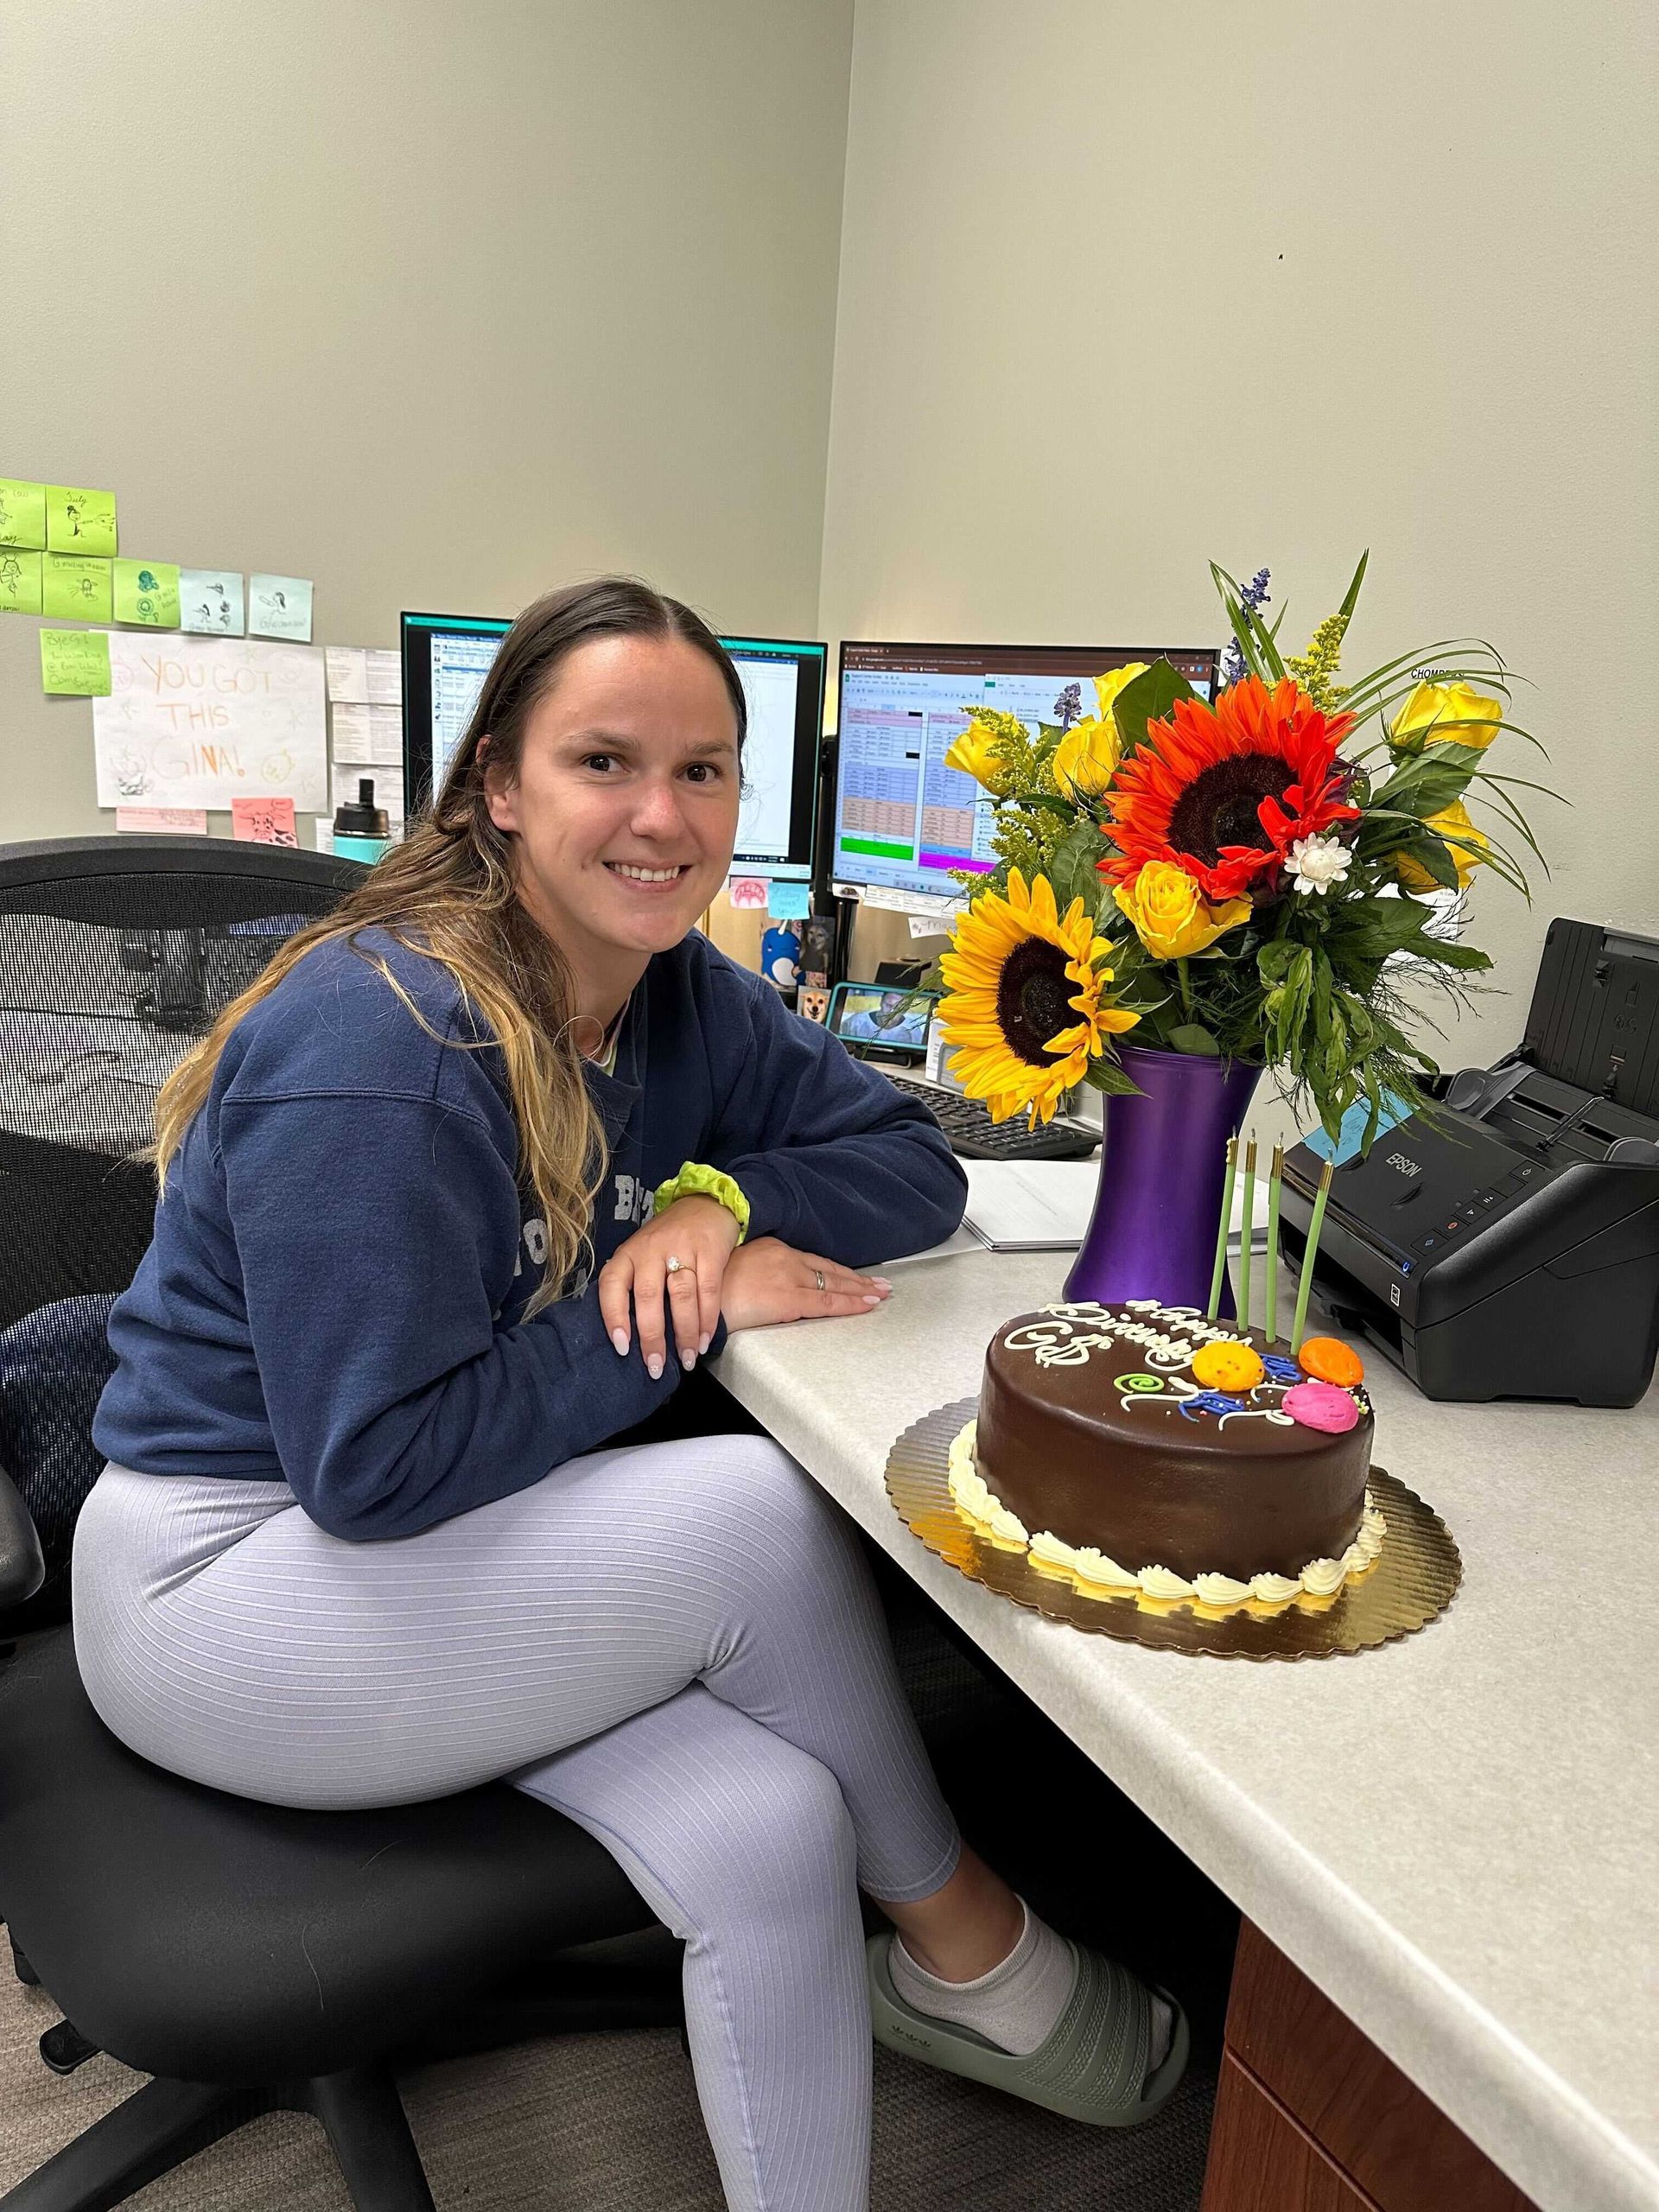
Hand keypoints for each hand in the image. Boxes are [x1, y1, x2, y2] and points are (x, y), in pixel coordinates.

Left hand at [599, 1195, 740, 1378]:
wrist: (705, 1203)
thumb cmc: (667, 1240)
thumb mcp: (641, 1255)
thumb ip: (633, 1286)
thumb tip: (627, 1336)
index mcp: (628, 1254)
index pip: (612, 1286)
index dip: (613, 1317)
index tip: (622, 1348)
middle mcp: (650, 1249)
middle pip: (648, 1296)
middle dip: (652, 1336)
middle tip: (656, 1367)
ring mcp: (681, 1248)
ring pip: (681, 1296)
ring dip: (684, 1333)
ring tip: (686, 1360)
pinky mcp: (710, 1250)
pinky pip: (709, 1290)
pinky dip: (707, 1320)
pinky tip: (704, 1340)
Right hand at [720, 1237, 890, 1332]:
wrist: (693, 1297)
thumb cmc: (706, 1288)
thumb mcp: (734, 1269)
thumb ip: (756, 1272)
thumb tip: (765, 1285)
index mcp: (771, 1249)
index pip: (814, 1261)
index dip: (838, 1271)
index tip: (855, 1276)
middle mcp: (785, 1259)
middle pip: (829, 1271)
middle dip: (857, 1279)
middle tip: (881, 1285)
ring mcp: (788, 1277)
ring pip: (834, 1285)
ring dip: (861, 1291)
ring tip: (881, 1294)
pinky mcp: (788, 1298)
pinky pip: (828, 1303)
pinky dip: (851, 1304)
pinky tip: (868, 1304)